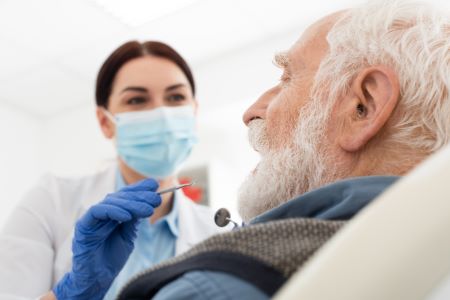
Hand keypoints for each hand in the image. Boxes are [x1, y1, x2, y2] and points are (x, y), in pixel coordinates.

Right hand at [53, 178, 160, 299]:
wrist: (97, 278)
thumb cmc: (111, 258)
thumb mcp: (129, 235)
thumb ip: (135, 219)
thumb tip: (149, 201)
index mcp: (112, 213)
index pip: (126, 195)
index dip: (139, 189)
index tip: (155, 185)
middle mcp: (102, 213)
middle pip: (120, 197)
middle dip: (140, 196)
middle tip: (156, 198)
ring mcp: (92, 218)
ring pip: (111, 201)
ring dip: (131, 204)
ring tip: (147, 210)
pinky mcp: (83, 226)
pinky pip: (97, 211)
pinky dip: (113, 211)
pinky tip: (127, 216)